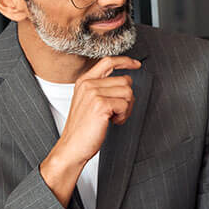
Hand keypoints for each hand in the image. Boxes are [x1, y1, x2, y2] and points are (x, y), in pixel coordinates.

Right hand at [40, 56, 140, 205]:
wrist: (72, 147)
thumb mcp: (89, 102)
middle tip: (117, 112)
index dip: (125, 61)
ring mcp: (93, 93)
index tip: (136, 64)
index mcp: (84, 81)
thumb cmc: (83, 128)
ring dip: (126, 108)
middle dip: (127, 99)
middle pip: (125, 81)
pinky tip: (112, 122)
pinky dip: (123, 116)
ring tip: (113, 118)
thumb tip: (126, 80)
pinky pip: (125, 104)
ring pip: (128, 92)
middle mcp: (88, 84)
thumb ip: (103, 88)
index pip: (108, 62)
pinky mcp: (101, 104)